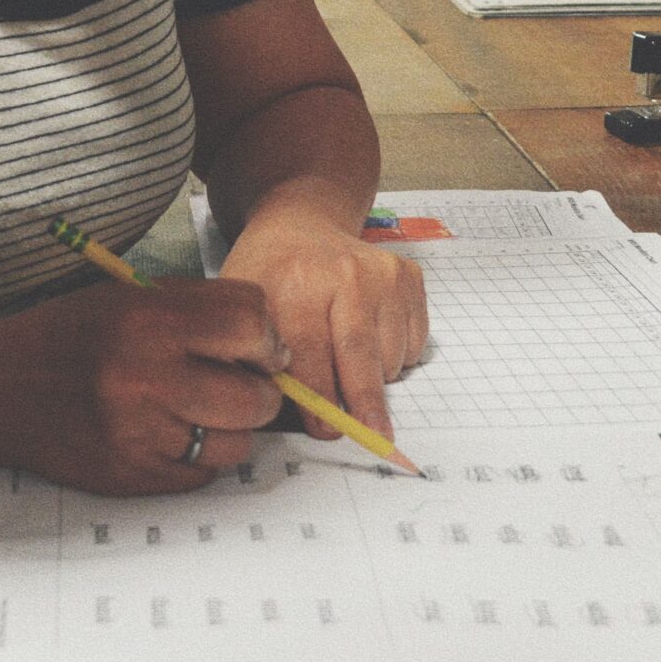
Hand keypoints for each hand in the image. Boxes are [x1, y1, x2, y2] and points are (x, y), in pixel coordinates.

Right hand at [2, 278, 288, 495]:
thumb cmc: (70, 333)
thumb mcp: (127, 296)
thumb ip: (198, 310)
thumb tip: (270, 342)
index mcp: (147, 319)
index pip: (250, 325)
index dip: (266, 338)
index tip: (260, 348)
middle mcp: (145, 377)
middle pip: (254, 397)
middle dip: (259, 392)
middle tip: (239, 385)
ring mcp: (138, 433)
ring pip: (235, 444)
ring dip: (230, 429)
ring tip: (201, 412)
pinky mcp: (130, 476)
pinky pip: (201, 475)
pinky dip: (197, 458)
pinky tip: (170, 435)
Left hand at [219, 215, 426, 442]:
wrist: (300, 225)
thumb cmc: (270, 274)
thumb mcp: (247, 309)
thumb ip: (259, 356)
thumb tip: (284, 412)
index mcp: (298, 282)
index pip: (311, 354)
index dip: (318, 399)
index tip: (325, 430)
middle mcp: (347, 274)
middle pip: (360, 356)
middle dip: (363, 405)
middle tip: (370, 436)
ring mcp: (383, 274)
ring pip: (391, 355)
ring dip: (375, 380)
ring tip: (348, 368)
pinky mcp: (409, 277)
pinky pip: (413, 342)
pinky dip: (396, 359)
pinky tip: (369, 343)